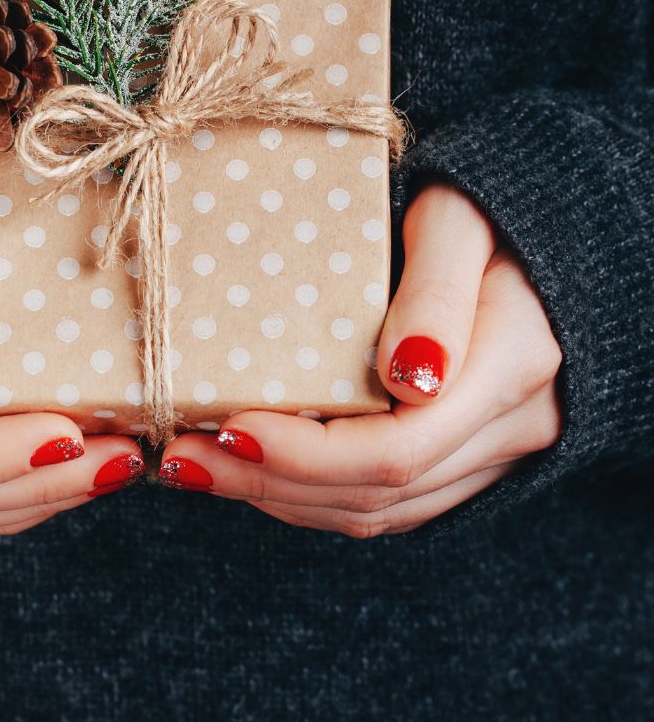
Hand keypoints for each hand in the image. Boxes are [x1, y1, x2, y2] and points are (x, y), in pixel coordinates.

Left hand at [157, 183, 562, 534]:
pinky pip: (387, 505)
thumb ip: (438, 288)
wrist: (540, 235)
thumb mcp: (459, 219)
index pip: (397, 449)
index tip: (228, 426)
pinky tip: (251, 470)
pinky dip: (311, 496)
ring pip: (379, 512)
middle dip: (268, 482)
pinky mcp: (467, 461)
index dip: (306, 455)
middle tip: (180, 457)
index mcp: (510, 365)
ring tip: (195, 465)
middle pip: (377, 493)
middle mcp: (510, 426)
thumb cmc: (486, 209)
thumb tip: (408, 375)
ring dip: (279, 498)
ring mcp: (493, 454)